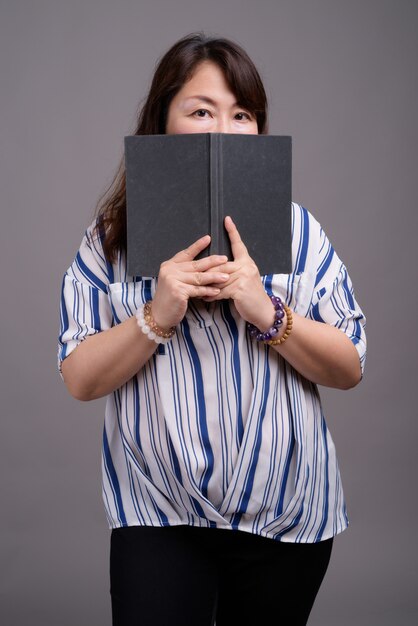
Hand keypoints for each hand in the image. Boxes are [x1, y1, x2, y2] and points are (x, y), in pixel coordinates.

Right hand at [151, 235, 228, 328]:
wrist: (158, 315)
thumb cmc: (169, 299)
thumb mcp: (174, 281)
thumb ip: (184, 273)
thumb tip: (204, 266)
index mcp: (169, 265)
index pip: (186, 253)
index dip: (197, 246)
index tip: (208, 238)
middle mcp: (170, 270)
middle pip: (195, 265)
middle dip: (212, 261)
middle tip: (225, 259)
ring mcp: (173, 280)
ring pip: (198, 277)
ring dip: (214, 277)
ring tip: (226, 276)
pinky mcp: (178, 291)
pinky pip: (197, 290)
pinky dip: (208, 291)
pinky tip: (217, 291)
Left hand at [205, 216, 275, 330]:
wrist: (263, 311)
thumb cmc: (250, 297)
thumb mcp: (244, 280)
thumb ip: (232, 273)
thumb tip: (214, 271)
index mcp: (247, 262)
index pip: (238, 245)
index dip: (232, 232)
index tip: (226, 219)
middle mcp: (246, 267)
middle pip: (220, 264)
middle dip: (206, 272)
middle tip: (193, 275)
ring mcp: (244, 277)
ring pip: (218, 278)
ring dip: (206, 286)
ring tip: (196, 290)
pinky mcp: (240, 289)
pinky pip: (220, 290)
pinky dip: (211, 295)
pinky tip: (205, 298)